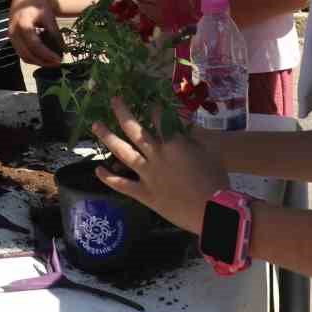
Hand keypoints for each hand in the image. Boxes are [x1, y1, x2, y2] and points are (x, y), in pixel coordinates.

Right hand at [9, 0, 64, 68]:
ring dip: (39, 62)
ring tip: (53, 61)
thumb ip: (55, 33)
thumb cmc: (38, 5)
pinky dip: (34, 57)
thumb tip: (64, 51)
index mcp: (23, 23)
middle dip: (43, 62)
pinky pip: (22, 54)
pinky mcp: (12, 40)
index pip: (35, 44)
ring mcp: (11, 37)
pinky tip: (45, 55)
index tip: (59, 60)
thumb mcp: (48, 16)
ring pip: (24, 57)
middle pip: (27, 54)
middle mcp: (14, 32)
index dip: (47, 54)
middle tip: (58, 63)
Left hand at [91, 97, 230, 234]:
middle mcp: (156, 155)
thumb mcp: (207, 151)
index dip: (153, 108)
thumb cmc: (215, 179)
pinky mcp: (144, 194)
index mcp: (173, 142)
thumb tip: (181, 125)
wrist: (212, 211)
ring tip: (96, 126)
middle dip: (123, 112)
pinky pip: (122, 184)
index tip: (149, 103)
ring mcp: (147, 174)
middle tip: (114, 100)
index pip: (159, 118)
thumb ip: (191, 136)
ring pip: (123, 152)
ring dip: (108, 137)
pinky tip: (98, 169)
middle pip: (134, 129)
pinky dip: (109, 177)